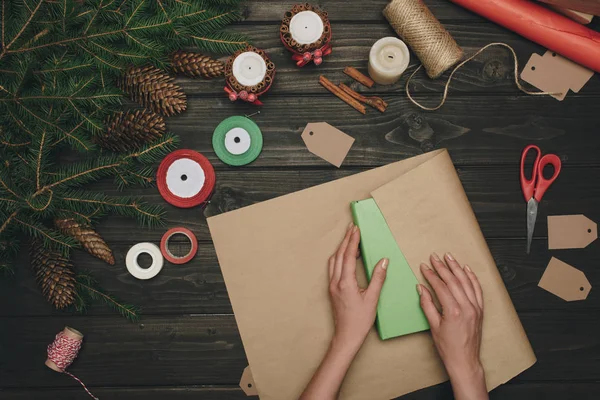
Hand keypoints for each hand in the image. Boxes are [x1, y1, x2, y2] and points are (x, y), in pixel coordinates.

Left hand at [328, 223, 387, 351]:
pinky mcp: (332, 289)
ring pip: (334, 261)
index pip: (348, 256)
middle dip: (346, 240)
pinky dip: (339, 257)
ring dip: (341, 248)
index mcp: (346, 283)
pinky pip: (333, 268)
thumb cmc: (360, 321)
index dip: (352, 241)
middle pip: (339, 255)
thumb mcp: (373, 299)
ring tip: (349, 238)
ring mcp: (332, 285)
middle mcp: (336, 282)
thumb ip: (378, 278)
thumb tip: (384, 261)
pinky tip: (345, 256)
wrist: (346, 336)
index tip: (356, 229)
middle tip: (352, 227)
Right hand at [418, 253, 487, 399]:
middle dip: (442, 267)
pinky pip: (477, 289)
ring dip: (457, 268)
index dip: (431, 275)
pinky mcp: (480, 310)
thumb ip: (427, 305)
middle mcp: (467, 307)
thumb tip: (421, 289)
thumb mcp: (433, 326)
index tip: (424, 267)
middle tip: (434, 257)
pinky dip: (472, 278)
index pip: (441, 286)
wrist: (465, 361)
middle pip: (453, 280)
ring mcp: (475, 308)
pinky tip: (466, 269)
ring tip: (449, 257)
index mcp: (453, 311)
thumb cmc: (448, 347)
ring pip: (466, 281)